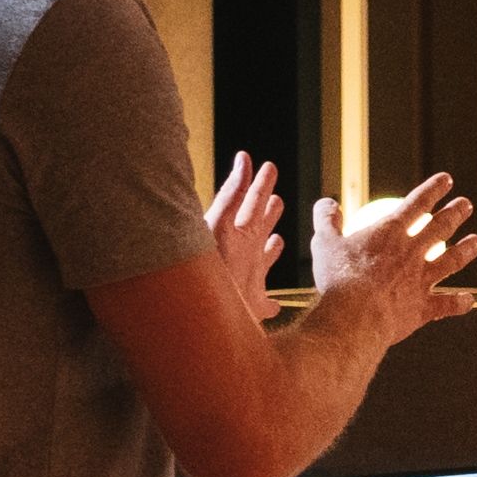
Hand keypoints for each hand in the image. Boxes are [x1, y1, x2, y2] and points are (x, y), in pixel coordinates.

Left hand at [205, 151, 285, 321]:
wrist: (197, 317)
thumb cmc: (205, 272)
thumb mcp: (219, 225)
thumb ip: (232, 195)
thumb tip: (243, 159)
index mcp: (236, 232)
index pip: (251, 200)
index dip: (260, 183)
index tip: (267, 165)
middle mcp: (242, 253)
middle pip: (258, 226)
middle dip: (267, 212)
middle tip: (276, 198)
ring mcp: (248, 279)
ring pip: (263, 260)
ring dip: (272, 249)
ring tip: (279, 238)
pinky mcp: (252, 307)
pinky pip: (265, 305)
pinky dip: (271, 305)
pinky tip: (274, 306)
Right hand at [309, 170, 476, 347]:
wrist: (354, 317)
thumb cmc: (337, 279)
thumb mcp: (324, 243)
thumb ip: (327, 220)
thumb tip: (326, 202)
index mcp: (390, 233)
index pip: (416, 203)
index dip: (433, 189)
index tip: (447, 180)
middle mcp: (412, 253)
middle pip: (440, 227)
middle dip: (455, 213)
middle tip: (466, 205)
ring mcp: (421, 280)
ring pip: (451, 261)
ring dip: (466, 250)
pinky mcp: (423, 308)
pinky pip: (447, 305)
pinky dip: (459, 303)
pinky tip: (469, 300)